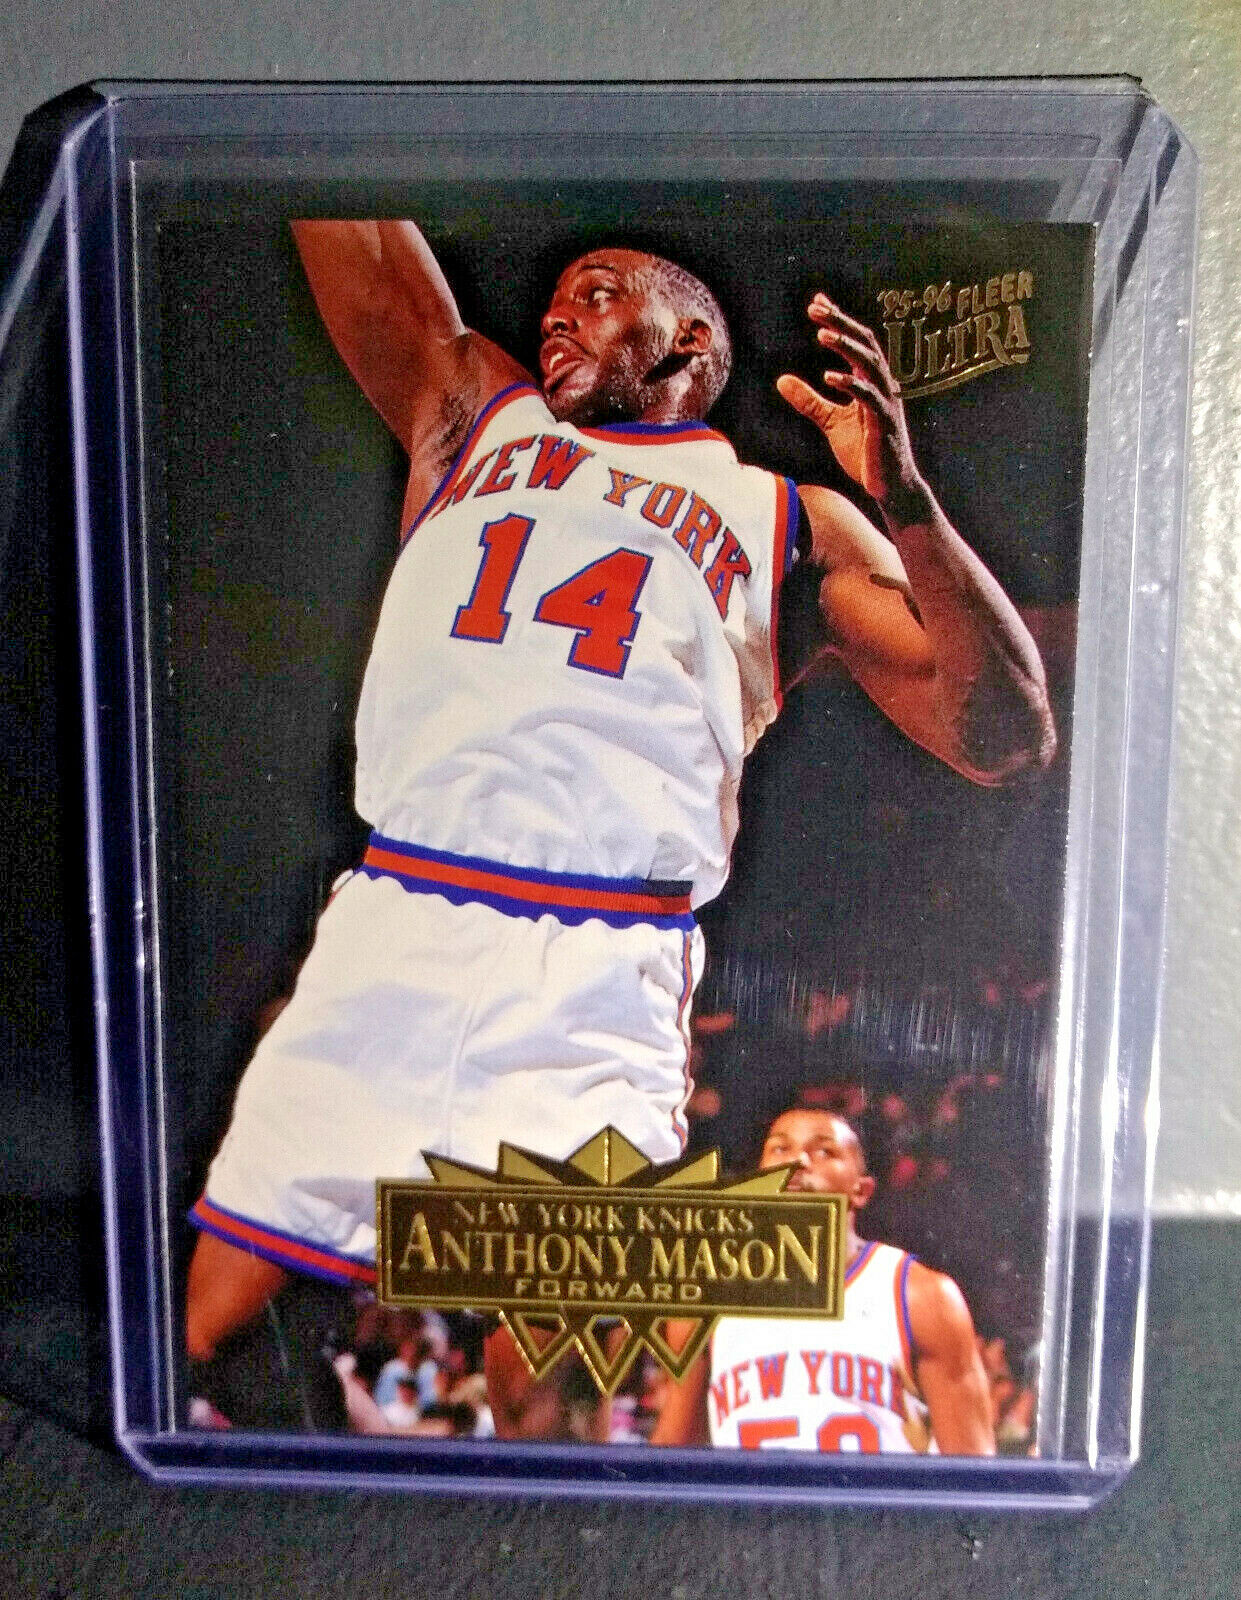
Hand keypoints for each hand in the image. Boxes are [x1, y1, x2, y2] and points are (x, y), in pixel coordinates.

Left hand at [777, 293, 922, 510]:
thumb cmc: (865, 453)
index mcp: (871, 382)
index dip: (838, 320)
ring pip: (870, 364)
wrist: (889, 487)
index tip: (816, 302)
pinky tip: (829, 376)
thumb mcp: (831, 422)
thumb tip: (781, 379)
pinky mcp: (885, 424)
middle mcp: (883, 386)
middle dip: (840, 323)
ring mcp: (886, 404)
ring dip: (846, 346)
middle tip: (815, 307)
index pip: (856, 342)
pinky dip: (851, 384)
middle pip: (864, 344)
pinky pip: (869, 398)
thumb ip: (809, 400)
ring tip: (821, 333)